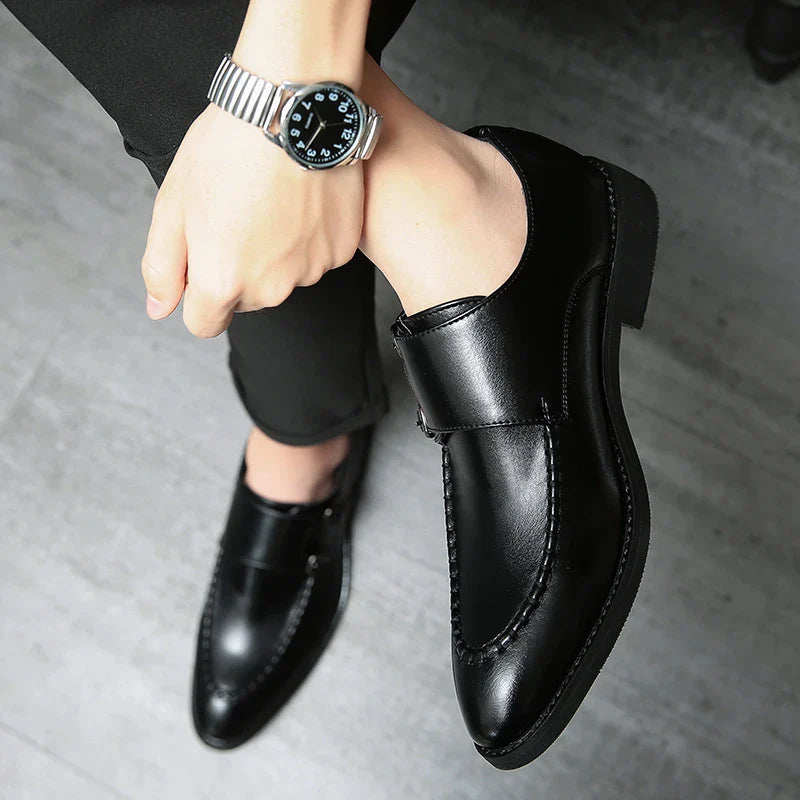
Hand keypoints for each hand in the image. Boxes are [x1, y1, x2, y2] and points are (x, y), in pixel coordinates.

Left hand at [141, 103, 364, 336]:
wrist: (289, 110)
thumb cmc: (226, 150)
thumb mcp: (173, 205)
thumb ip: (162, 267)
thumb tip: (161, 309)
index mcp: (221, 282)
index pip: (204, 323)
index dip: (197, 295)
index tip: (203, 258)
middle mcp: (269, 289)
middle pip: (245, 300)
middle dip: (236, 270)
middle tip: (237, 214)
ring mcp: (309, 271)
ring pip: (284, 277)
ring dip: (275, 254)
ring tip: (271, 201)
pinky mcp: (338, 251)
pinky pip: (317, 256)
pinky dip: (308, 237)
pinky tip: (301, 199)